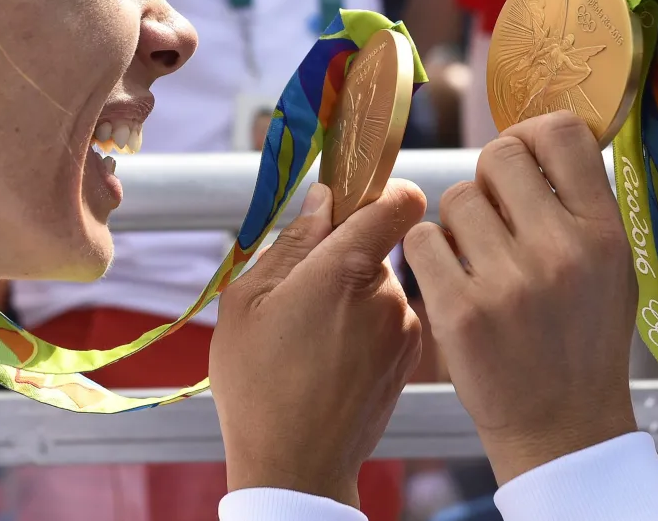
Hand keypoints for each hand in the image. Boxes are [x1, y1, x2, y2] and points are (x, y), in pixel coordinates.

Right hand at [211, 180, 425, 506]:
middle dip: (342, 255)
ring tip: (311, 336)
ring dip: (351, 295)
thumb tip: (325, 199)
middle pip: (377, 244)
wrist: (295, 468)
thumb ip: (291, 241)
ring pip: (379, 283)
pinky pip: (389, 317)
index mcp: (345, 269)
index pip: (400, 199)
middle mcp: (388, 294)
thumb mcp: (248, 300)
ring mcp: (404, 328)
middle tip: (301, 292)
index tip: (354, 201)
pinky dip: (364, 326)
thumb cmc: (257, 384)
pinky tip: (330, 358)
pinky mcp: (410, 358)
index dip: (381, 189)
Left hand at [403, 113, 637, 484]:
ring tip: (482, 262)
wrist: (562, 428)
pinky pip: (423, 240)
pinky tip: (454, 283)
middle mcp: (560, 249)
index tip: (525, 159)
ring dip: (460, 223)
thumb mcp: (612, 267)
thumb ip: (581, 202)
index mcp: (604, 232)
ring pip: (455, 198)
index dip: (532, 136)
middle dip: (490, 179)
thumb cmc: (583, 338)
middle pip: (498, 154)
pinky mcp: (460, 310)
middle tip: (498, 217)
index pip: (561, 133)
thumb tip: (537, 135)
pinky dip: (430, 256)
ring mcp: (508, 281)